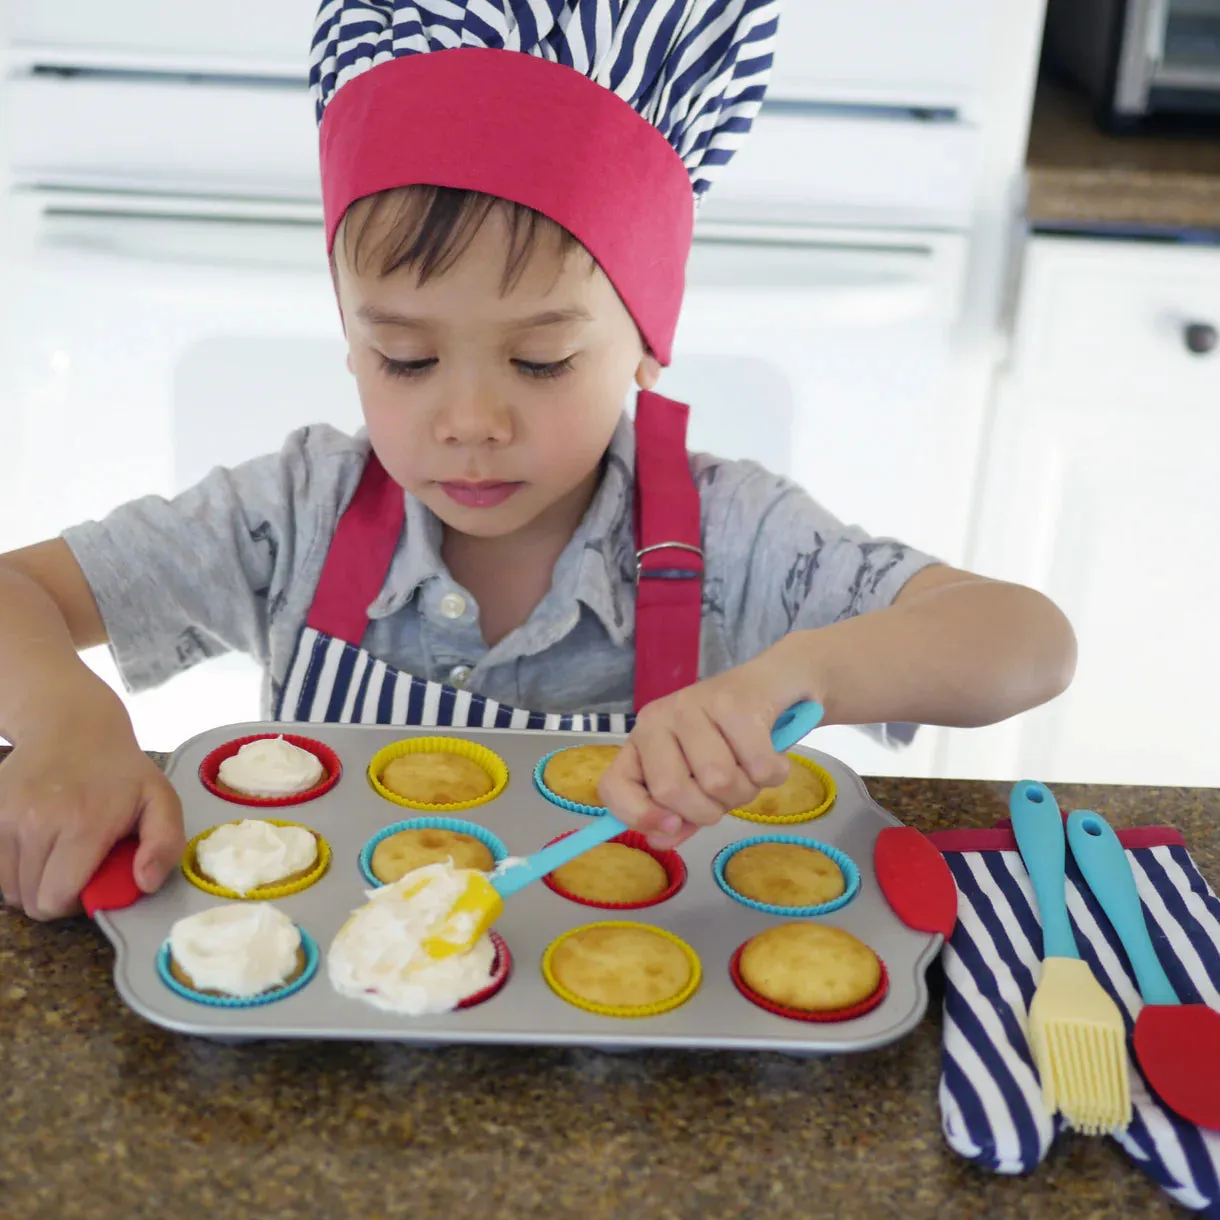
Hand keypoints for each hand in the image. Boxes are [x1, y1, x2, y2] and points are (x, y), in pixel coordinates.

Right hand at [0, 716, 183, 919]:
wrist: (72, 726)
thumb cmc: (121, 771)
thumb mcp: (161, 800)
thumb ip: (165, 844)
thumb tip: (144, 883)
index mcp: (84, 824)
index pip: (56, 899)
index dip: (77, 902)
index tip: (92, 880)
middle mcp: (38, 822)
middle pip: (31, 900)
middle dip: (55, 895)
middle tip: (76, 868)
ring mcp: (7, 817)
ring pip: (9, 889)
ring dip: (33, 882)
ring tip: (59, 853)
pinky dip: (13, 868)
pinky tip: (38, 846)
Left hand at [599, 644, 812, 849]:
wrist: (769, 684)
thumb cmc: (728, 738)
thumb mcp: (695, 779)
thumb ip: (675, 814)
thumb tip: (660, 840)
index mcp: (641, 741)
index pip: (614, 787)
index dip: (639, 817)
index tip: (673, 825)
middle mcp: (658, 719)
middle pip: (672, 791)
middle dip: (710, 810)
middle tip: (727, 793)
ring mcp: (693, 706)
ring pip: (719, 782)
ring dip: (746, 790)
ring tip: (750, 769)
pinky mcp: (735, 704)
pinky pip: (759, 768)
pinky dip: (774, 774)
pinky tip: (772, 755)